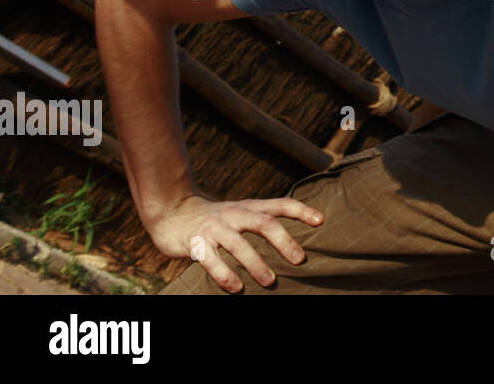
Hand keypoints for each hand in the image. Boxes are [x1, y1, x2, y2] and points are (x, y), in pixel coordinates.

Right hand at [149, 195, 322, 292]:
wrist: (172, 213)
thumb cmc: (214, 219)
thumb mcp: (239, 213)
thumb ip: (260, 222)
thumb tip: (292, 244)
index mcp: (248, 207)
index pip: (279, 204)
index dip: (301, 211)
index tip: (321, 221)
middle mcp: (234, 214)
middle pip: (263, 223)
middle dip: (283, 241)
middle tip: (299, 259)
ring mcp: (214, 228)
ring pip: (238, 244)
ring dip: (256, 263)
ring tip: (270, 281)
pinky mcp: (195, 243)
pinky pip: (211, 260)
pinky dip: (225, 274)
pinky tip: (236, 288)